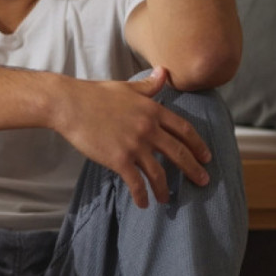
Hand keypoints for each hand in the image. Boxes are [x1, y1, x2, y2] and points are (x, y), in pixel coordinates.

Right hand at [54, 67, 211, 207]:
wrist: (69, 104)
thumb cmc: (94, 94)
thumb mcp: (126, 87)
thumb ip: (149, 85)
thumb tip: (164, 72)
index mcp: (152, 110)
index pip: (183, 130)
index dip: (198, 145)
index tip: (206, 157)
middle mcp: (148, 129)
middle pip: (178, 153)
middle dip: (193, 170)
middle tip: (203, 182)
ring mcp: (134, 145)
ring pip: (159, 172)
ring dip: (165, 188)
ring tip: (167, 199)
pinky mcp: (118, 159)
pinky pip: (136, 182)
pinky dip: (141, 195)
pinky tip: (142, 203)